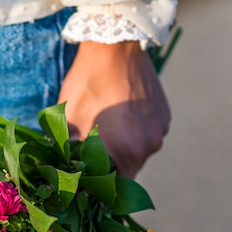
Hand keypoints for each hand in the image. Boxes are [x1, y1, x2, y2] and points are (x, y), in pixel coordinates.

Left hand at [57, 40, 170, 178]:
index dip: (96, 185)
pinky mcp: (165, 116)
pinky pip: (147, 135)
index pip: (112, 186)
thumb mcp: (70, 121)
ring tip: (104, 130)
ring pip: (138, 152)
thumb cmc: (87, 83)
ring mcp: (160, 130)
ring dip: (121, 148)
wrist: (115, 44)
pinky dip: (133, 132)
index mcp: (125, 152)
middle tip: (89, 153)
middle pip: (127, 171)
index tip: (83, 178)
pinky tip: (119, 116)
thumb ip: (70, 154)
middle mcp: (149, 146)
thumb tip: (66, 175)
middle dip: (108, 167)